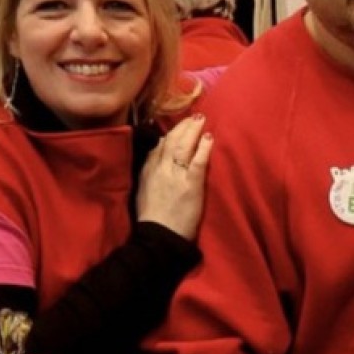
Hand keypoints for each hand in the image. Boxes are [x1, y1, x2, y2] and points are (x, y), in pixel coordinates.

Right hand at [137, 114, 212, 239]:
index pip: (158, 146)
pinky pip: (197, 162)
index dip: (170, 134)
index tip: (179, 127)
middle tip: (194, 117)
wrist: (159, 236)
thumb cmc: (153, 218)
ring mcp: (175, 176)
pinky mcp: (190, 185)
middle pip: (171, 141)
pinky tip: (209, 138)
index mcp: (148, 171)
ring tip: (201, 120)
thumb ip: (150, 174)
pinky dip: (203, 148)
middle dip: (183, 127)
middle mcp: (160, 170)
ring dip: (193, 131)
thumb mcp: (144, 191)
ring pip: (183, 147)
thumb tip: (157, 159)